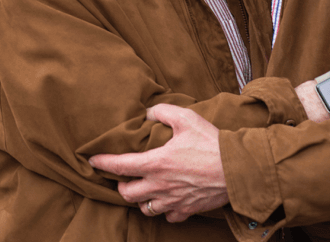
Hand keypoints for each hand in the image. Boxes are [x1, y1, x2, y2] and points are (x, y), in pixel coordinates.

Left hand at [89, 104, 227, 221]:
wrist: (236, 169)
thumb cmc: (211, 142)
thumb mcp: (186, 118)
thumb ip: (162, 112)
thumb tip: (148, 113)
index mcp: (156, 163)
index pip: (120, 165)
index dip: (103, 162)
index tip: (92, 160)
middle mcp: (159, 186)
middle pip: (127, 193)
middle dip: (120, 185)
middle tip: (122, 176)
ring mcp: (172, 201)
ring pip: (144, 208)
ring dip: (139, 199)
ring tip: (142, 189)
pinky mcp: (186, 209)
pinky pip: (167, 216)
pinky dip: (163, 209)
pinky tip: (166, 200)